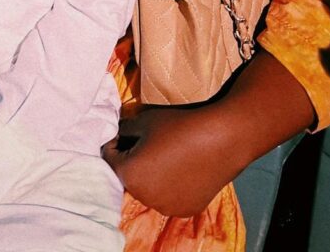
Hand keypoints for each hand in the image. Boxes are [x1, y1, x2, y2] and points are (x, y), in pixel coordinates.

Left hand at [101, 105, 241, 216]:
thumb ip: (123, 129)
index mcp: (129, 174)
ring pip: (148, 190)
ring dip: (150, 176)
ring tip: (164, 157)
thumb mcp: (143, 120)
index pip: (109, 157)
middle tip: (144, 144)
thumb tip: (117, 133)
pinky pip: (168, 198)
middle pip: (128, 176)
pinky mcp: (186, 209)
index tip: (123, 133)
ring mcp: (166, 207)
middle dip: (131, 160)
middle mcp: (144, 197)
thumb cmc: (178, 126)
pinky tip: (180, 170)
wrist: (220, 139)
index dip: (114, 142)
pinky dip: (169, 187)